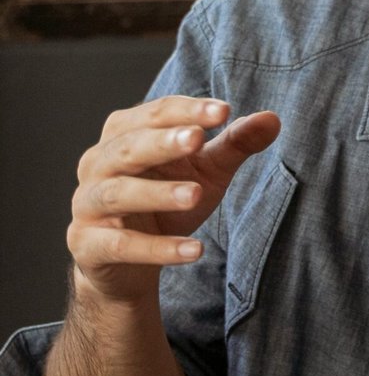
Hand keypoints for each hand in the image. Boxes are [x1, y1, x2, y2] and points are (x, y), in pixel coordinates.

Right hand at [68, 96, 280, 305]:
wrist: (130, 265)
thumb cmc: (167, 204)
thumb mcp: (206, 172)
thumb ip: (235, 144)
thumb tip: (272, 119)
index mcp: (124, 136)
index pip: (154, 115)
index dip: (187, 111)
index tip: (224, 111)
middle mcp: (98, 165)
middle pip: (128, 148)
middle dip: (162, 142)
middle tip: (198, 139)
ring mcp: (88, 206)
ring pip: (118, 194)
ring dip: (157, 193)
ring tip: (196, 195)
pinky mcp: (89, 246)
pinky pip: (122, 245)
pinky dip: (158, 248)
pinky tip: (195, 251)